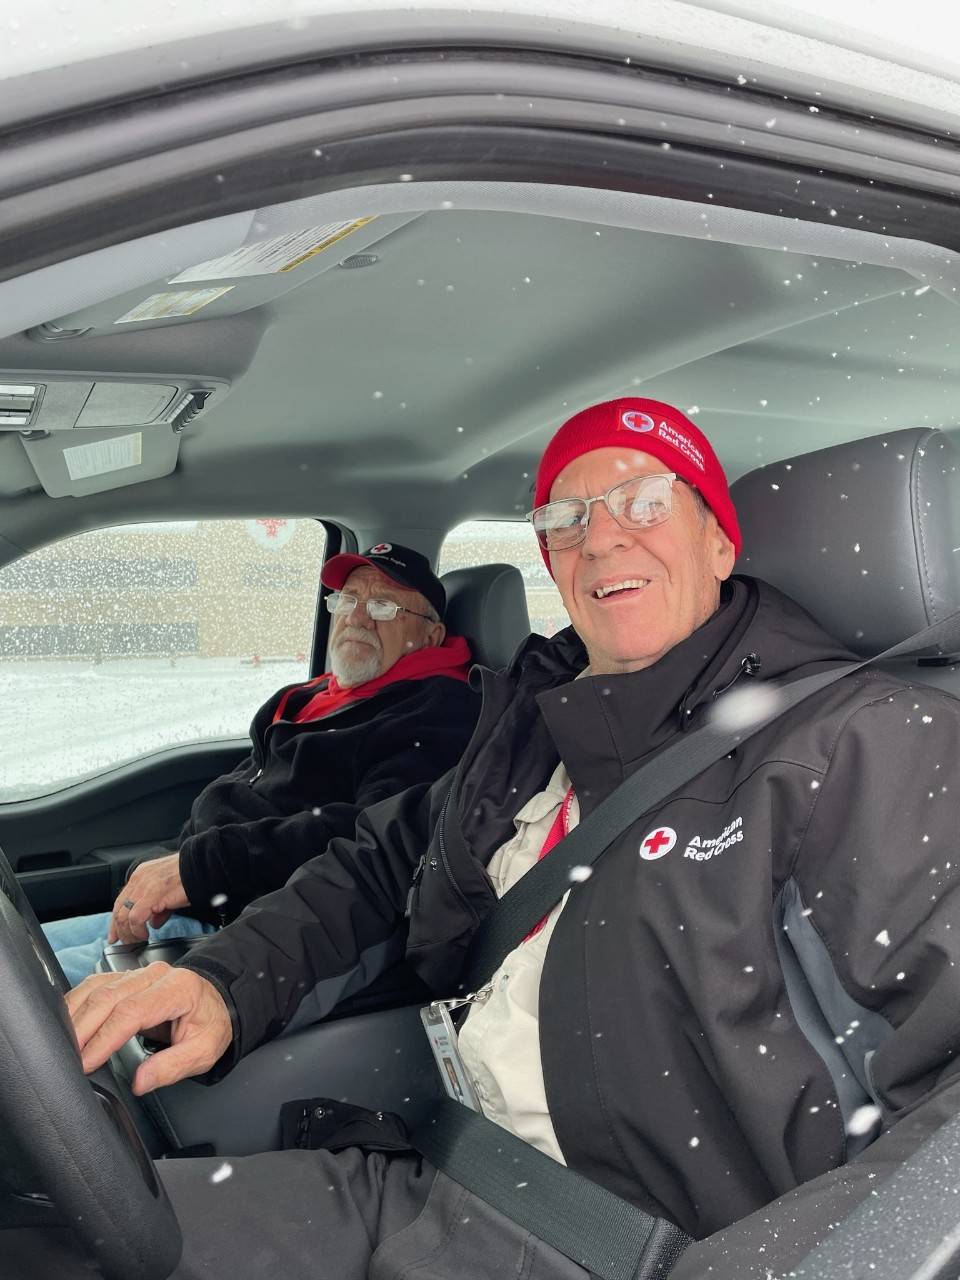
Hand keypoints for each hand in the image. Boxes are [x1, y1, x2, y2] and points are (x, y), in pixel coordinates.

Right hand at [66, 962, 232, 1093]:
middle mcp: (154, 975)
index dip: (104, 1038)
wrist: (216, 1001)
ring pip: (96, 988)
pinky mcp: (125, 978)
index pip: (131, 1012)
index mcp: (177, 989)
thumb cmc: (210, 1023)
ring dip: (75, 1015)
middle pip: (107, 997)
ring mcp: (138, 973)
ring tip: (62, 1045)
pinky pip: (95, 985)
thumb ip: (172, 1066)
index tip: (86, 1062)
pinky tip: (67, 1022)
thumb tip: (140, 1081)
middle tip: (67, 1060)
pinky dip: (77, 1004)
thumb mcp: (204, 1051)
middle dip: (82, 1029)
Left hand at [108, 853, 188, 943]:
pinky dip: (137, 930)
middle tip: (127, 942)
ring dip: (129, 933)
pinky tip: (146, 935)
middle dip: (120, 931)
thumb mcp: (169, 891)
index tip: (116, 935)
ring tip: (138, 940)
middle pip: (118, 910)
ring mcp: (143, 886)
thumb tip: (154, 923)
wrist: (202, 866)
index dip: (116, 922)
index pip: (121, 901)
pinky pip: (135, 918)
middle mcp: (138, 879)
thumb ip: (159, 908)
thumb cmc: (190, 876)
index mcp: (141, 875)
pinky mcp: (151, 895)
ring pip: (123, 916)